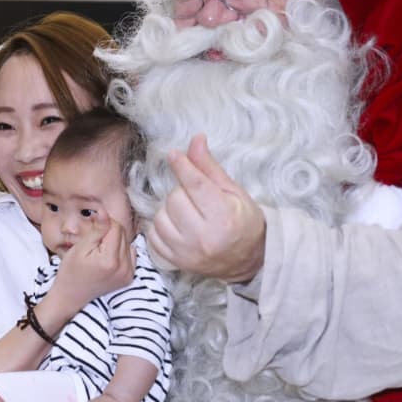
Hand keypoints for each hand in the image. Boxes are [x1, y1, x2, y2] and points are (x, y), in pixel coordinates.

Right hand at [50, 218, 135, 316]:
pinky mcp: (129, 277)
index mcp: (110, 260)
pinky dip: (120, 251)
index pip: (116, 228)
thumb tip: (105, 211)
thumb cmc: (71, 271)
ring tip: (100, 250)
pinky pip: (130, 254)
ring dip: (115, 241)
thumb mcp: (80, 246)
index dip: (104, 223)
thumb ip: (97, 229)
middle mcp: (124, 268)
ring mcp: (128, 274)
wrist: (71, 296)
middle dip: (109, 232)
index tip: (92, 226)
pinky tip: (108, 257)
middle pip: (123, 235)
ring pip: (127, 243)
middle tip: (93, 239)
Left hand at [148, 134, 265, 282]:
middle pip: (175, 199)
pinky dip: (160, 226)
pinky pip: (153, 236)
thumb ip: (210, 167)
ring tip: (186, 212)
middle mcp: (204, 237)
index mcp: (223, 216)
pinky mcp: (176, 262)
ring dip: (169, 209)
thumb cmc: (243, 221)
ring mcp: (187, 252)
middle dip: (182, 192)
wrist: (248, 260)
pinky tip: (175, 225)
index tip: (174, 154)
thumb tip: (196, 140)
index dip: (182, 166)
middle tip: (195, 197)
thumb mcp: (234, 191)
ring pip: (161, 217)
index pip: (195, 185)